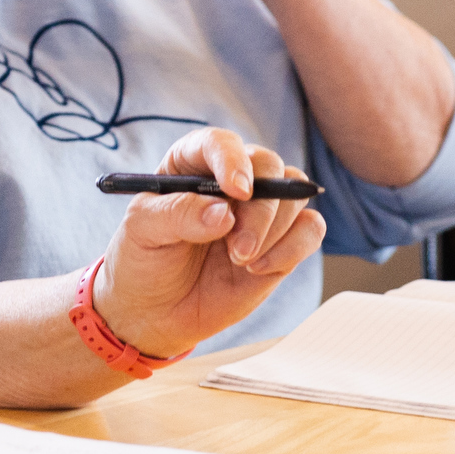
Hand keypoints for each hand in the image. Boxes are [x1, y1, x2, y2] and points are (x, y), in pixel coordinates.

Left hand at [95, 127, 324, 357]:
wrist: (157, 309)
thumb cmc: (144, 259)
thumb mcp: (143, 232)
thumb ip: (178, 215)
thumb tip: (223, 212)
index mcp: (192, 163)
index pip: (220, 144)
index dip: (232, 161)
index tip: (237, 190)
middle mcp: (232, 179)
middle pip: (269, 166)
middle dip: (259, 209)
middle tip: (237, 247)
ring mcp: (261, 209)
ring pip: (295, 194)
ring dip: (273, 231)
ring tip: (238, 261)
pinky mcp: (283, 241)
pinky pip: (310, 229)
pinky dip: (292, 249)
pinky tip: (258, 269)